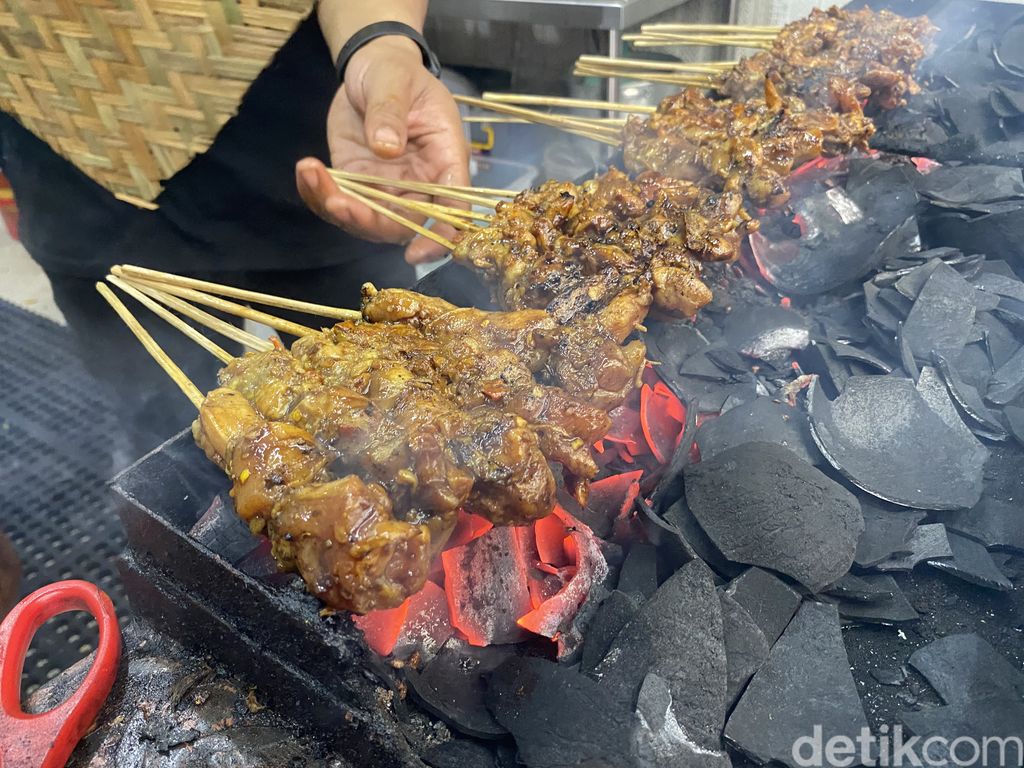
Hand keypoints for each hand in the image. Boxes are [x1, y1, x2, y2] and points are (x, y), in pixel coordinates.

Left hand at [296, 37, 469, 263]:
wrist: (371, 66)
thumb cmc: (396, 72)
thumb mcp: (396, 80)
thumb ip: (391, 112)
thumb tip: (386, 147)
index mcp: (444, 160)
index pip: (452, 209)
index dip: (439, 237)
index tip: (414, 253)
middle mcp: (418, 184)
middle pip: (401, 224)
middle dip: (368, 221)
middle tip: (336, 202)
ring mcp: (386, 187)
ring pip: (366, 219)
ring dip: (337, 208)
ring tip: (311, 173)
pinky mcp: (357, 183)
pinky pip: (339, 202)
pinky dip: (318, 194)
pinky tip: (306, 171)